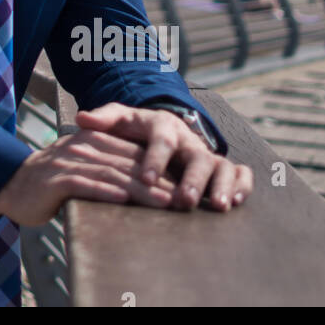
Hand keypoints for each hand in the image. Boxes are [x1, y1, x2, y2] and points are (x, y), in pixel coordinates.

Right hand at [0, 128, 179, 227]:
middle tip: (182, 198)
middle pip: (127, 164)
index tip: (182, 186)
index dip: (158, 168)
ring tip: (163, 203)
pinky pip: (85, 184)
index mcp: (92, 138)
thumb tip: (143, 184)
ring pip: (111, 174)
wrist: (9, 184)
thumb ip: (106, 168)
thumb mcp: (81, 167)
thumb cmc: (50, 181)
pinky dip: (105, 191)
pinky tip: (123, 199)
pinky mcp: (56, 179)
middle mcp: (82, 145)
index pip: (131, 152)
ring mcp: (68, 161)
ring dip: (140, 189)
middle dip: (158, 182)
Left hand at [74, 102, 252, 211]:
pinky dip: (242, 185)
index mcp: (163, 125)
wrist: (159, 128)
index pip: (161, 139)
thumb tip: (83, 119)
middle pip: (197, 155)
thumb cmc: (135, 128)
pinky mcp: (219, 167)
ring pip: (223, 165)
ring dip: (222, 184)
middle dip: (193, 178)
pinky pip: (240, 173)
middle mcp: (188, 139)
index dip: (155, 158)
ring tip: (219, 206)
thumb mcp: (119, 119)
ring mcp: (207, 153)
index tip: (146, 178)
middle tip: (185, 200)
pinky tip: (236, 203)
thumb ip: (104, 118)